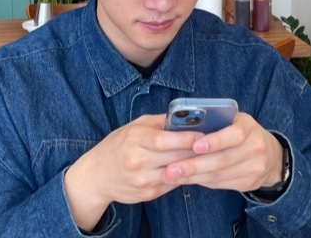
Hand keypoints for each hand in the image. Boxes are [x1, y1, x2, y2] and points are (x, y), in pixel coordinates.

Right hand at [64, 114, 202, 230]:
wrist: (96, 175)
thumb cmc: (118, 145)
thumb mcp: (134, 126)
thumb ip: (159, 122)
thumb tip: (185, 117)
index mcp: (134, 140)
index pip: (164, 140)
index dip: (185, 138)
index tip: (204, 134)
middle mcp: (137, 161)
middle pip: (173, 157)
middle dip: (195, 151)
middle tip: (214, 145)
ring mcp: (142, 181)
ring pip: (176, 173)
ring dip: (193, 165)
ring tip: (209, 156)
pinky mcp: (147, 195)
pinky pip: (172, 184)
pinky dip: (183, 175)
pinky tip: (193, 168)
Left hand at [160, 112, 283, 192]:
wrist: (270, 154)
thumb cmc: (240, 131)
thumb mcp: (232, 120)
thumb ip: (214, 122)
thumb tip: (182, 129)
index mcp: (248, 126)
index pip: (234, 134)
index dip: (215, 141)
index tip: (194, 146)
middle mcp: (255, 147)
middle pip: (222, 159)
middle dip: (193, 165)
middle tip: (170, 169)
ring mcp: (254, 168)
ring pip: (219, 175)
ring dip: (192, 176)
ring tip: (171, 176)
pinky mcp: (249, 183)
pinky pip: (220, 184)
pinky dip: (201, 181)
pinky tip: (186, 179)